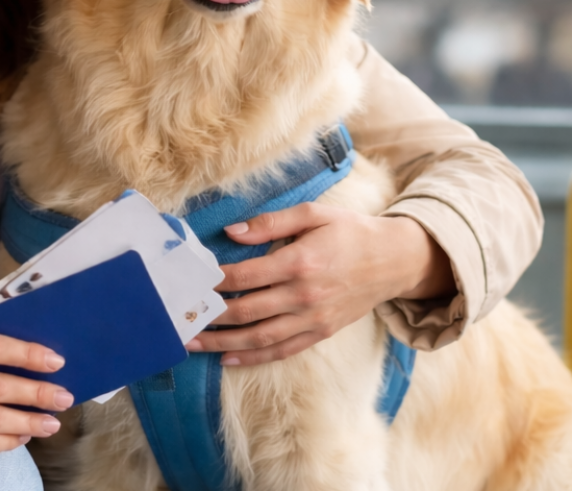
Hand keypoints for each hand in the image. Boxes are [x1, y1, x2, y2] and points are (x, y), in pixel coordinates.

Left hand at [184, 203, 452, 366]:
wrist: (392, 260)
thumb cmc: (350, 231)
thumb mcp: (313, 213)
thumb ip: (270, 222)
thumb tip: (231, 232)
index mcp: (300, 261)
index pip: (245, 276)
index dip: (215, 280)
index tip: (190, 281)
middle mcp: (304, 295)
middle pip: (246, 311)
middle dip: (208, 316)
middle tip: (179, 318)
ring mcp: (312, 319)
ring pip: (258, 337)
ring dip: (222, 343)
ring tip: (192, 343)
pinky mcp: (319, 333)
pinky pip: (281, 351)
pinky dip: (253, 357)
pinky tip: (228, 357)